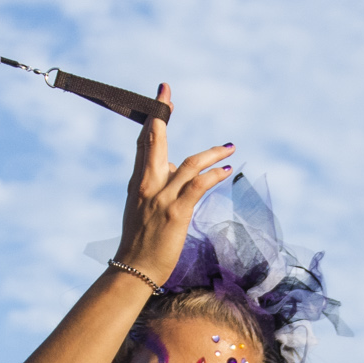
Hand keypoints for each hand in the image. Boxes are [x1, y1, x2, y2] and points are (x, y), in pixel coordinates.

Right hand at [119, 84, 232, 279]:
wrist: (133, 269)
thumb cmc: (140, 242)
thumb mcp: (142, 207)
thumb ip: (155, 185)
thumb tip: (173, 167)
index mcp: (138, 183)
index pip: (144, 143)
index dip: (153, 120)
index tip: (162, 100)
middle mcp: (147, 185)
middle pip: (155, 141)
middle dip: (162, 114)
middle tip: (168, 93)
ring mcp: (161, 198)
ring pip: (187, 164)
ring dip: (211, 153)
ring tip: (230, 147)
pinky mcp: (177, 213)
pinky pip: (198, 187)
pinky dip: (213, 176)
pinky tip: (225, 171)